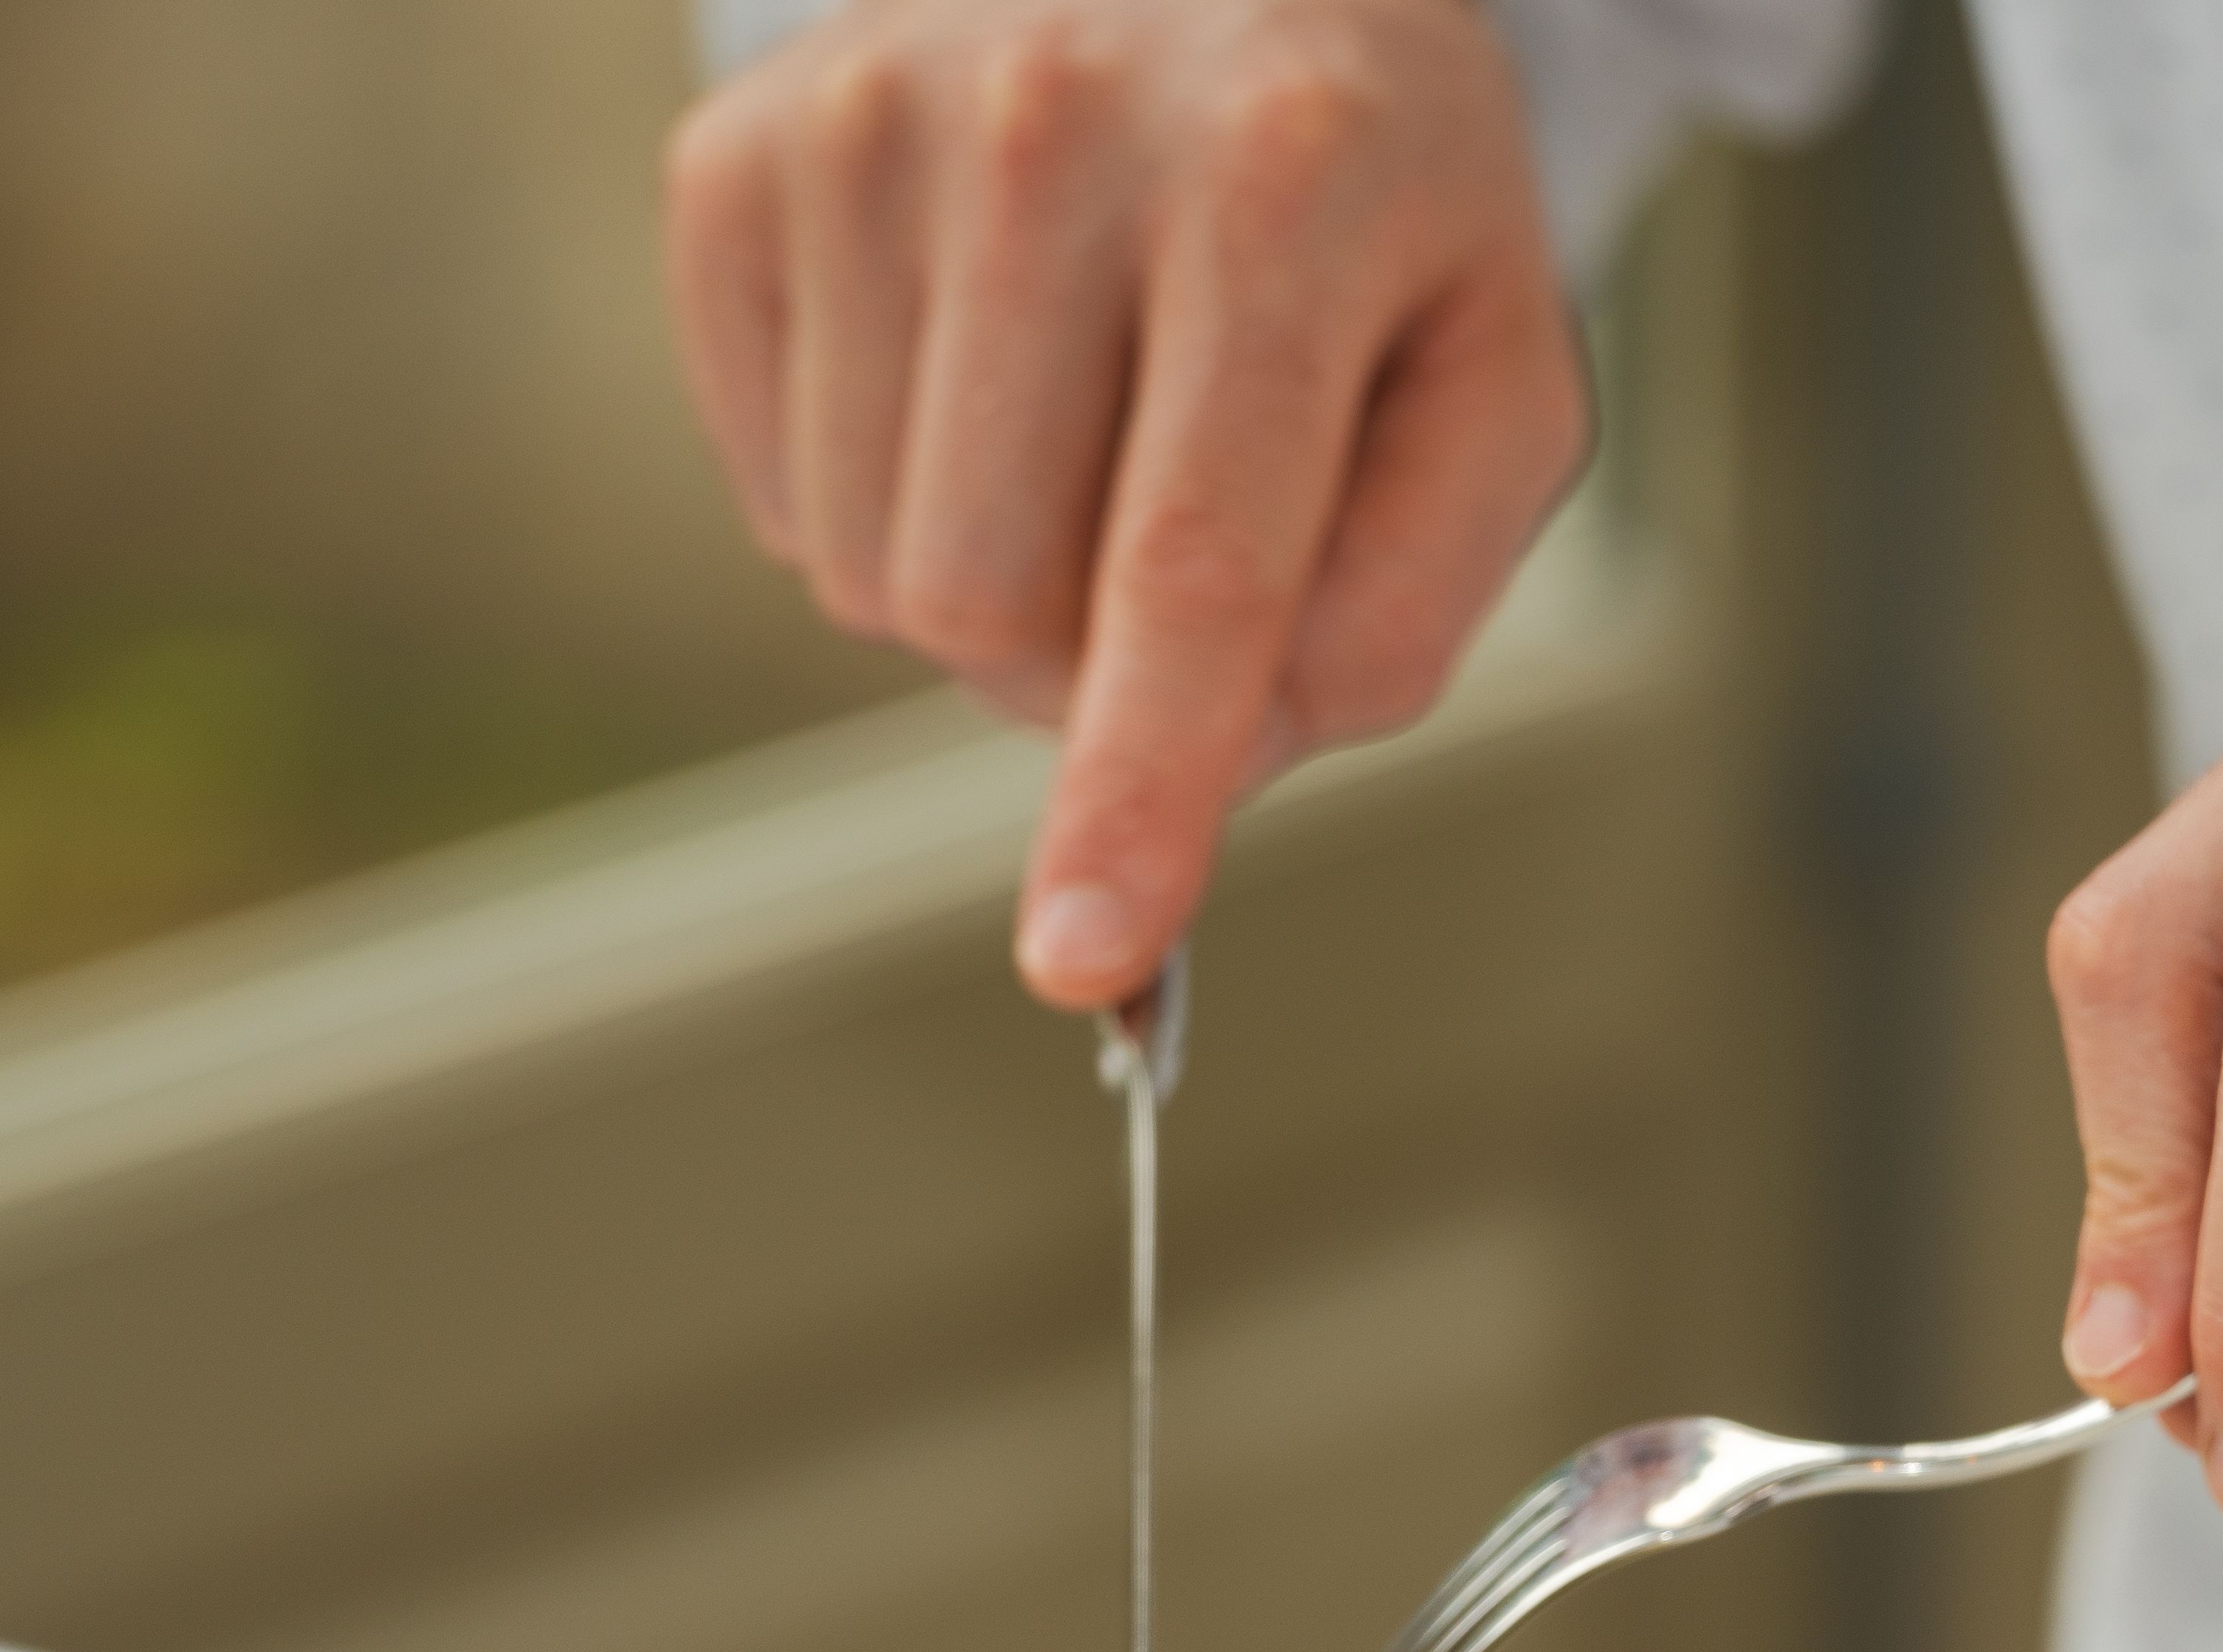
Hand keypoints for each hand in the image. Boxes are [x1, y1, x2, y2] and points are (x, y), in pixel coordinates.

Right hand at [663, 0, 1584, 1011]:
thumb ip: (1408, 593)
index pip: (1191, 563)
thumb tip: (1232, 754)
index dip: (1134, 787)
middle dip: (1085, 670)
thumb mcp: (1485, 366)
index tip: (1079, 954)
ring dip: (984, 587)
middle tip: (1170, 540)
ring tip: (1077, 422)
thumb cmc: (1358, 190)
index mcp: (1284, 184)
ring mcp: (866, 129)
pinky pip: (780, 502)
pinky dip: (879, 499)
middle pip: (996, 609)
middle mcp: (1054, 127)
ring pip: (873, 580)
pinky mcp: (737, 165)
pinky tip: (971, 370)